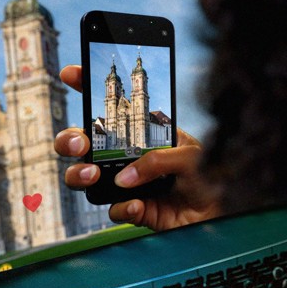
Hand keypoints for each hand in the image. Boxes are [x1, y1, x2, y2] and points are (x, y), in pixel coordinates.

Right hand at [54, 65, 223, 230]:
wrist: (217, 214)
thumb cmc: (210, 178)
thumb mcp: (191, 155)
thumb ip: (158, 159)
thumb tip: (123, 176)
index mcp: (143, 132)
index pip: (111, 105)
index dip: (88, 87)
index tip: (71, 74)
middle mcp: (128, 155)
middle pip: (82, 142)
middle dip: (69, 139)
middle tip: (80, 144)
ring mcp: (126, 182)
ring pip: (83, 176)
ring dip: (79, 174)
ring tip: (93, 174)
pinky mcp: (131, 208)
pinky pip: (112, 208)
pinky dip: (121, 207)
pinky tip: (139, 205)